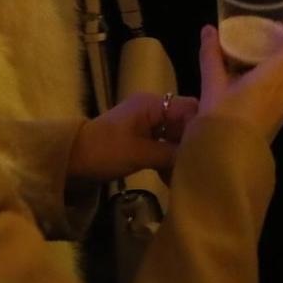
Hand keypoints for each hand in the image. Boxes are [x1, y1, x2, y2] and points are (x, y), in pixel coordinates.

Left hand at [67, 91, 199, 181]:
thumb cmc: (104, 151)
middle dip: (193, 144)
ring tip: (190, 177)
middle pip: (184, 123)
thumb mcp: (139, 154)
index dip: (203, 127)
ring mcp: (146, 123)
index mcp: (153, 104)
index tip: (212, 149)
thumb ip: (171, 154)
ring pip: (175, 136)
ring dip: (181, 155)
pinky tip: (174, 179)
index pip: (190, 108)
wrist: (70, 160)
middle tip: (204, 167)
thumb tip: (199, 159)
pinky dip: (169, 160)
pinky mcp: (141, 138)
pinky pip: (164, 145)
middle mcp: (153, 108)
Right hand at [197, 8, 282, 139]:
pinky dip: (279, 76)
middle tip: (278, 29)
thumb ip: (211, 55)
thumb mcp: (213, 84)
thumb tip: (208, 30)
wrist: (226, 163)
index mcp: (275, 77)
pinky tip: (259, 76)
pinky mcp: (278, 119)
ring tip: (267, 50)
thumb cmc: (222, 118)